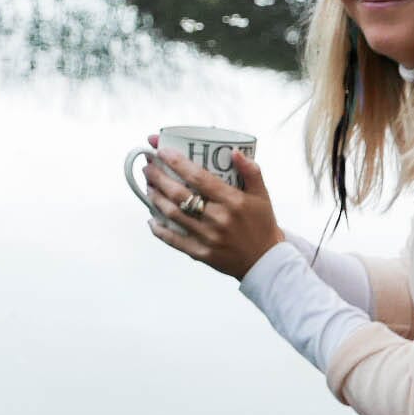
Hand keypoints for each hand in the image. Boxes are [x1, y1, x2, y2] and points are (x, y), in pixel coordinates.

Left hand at [141, 141, 283, 278]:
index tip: (162, 151)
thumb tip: (234, 151)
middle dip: (159, 177)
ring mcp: (207, 237)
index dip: (178, 163)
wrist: (265, 262)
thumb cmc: (262, 224)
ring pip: (173, 214)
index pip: (199, 177)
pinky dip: (159, 229)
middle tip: (148, 167)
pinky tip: (151, 218)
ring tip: (148, 187)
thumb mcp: (262, 195)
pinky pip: (173, 240)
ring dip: (156, 198)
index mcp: (233, 201)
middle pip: (179, 194)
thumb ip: (251, 171)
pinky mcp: (201, 253)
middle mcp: (218, 218)